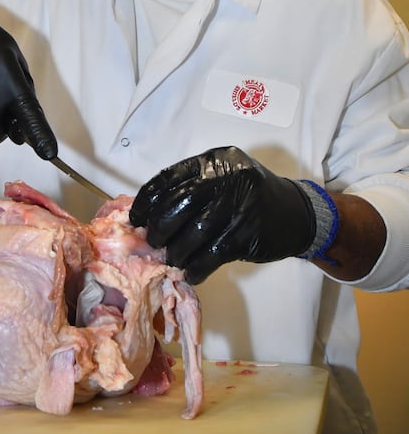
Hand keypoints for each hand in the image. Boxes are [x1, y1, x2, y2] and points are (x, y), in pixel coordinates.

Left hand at [129, 146, 315, 283]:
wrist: (298, 213)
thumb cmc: (249, 197)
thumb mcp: (222, 180)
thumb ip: (190, 189)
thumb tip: (149, 217)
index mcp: (213, 161)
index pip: (168, 178)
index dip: (146, 200)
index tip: (135, 219)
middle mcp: (227, 177)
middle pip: (179, 203)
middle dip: (160, 227)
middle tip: (154, 242)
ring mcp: (240, 204)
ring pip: (196, 231)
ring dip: (178, 251)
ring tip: (172, 260)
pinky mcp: (249, 232)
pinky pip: (214, 253)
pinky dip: (198, 266)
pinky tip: (191, 272)